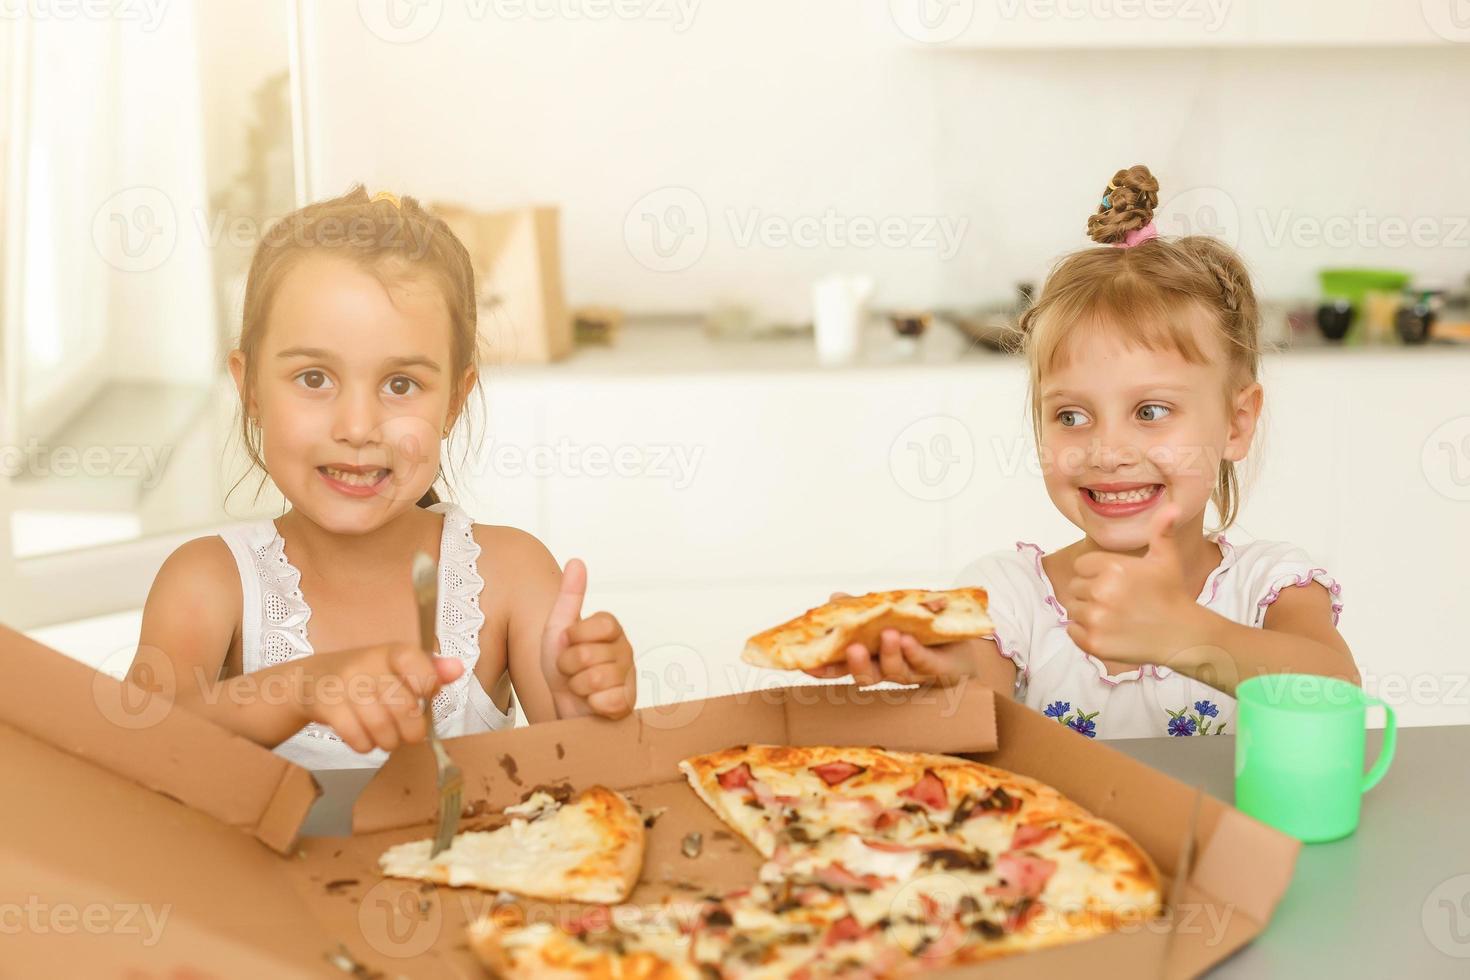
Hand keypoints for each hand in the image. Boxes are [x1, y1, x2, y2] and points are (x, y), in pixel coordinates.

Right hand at [292, 642, 462, 753]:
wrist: (311, 679)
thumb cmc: (365, 676)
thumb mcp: (397, 667)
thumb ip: (430, 670)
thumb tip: (457, 669)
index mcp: (391, 652)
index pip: (415, 662)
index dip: (426, 683)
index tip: (425, 696)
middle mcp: (367, 664)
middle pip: (403, 706)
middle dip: (412, 730)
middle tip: (410, 733)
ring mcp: (344, 684)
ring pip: (381, 726)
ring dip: (389, 741)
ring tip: (388, 737)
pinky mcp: (326, 706)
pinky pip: (357, 738)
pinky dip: (365, 745)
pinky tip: (365, 738)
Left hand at [540, 559, 636, 719]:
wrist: (562, 708)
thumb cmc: (562, 669)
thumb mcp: (558, 629)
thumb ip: (570, 596)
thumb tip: (577, 560)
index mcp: (612, 630)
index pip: (601, 623)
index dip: (575, 637)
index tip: (568, 644)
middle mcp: (626, 650)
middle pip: (590, 654)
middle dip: (569, 666)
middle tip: (571, 671)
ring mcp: (629, 678)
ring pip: (596, 679)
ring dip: (578, 687)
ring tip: (580, 687)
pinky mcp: (628, 705)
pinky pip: (607, 701)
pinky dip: (591, 705)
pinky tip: (592, 704)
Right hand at [802, 594, 977, 686]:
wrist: (963, 641)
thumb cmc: (918, 629)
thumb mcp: (887, 613)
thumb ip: (860, 608)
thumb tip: (834, 598)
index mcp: (871, 657)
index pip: (843, 666)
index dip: (824, 667)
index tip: (806, 664)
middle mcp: (887, 669)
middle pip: (867, 676)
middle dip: (857, 665)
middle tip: (853, 649)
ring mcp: (912, 671)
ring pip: (895, 671)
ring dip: (890, 653)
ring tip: (889, 634)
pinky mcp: (937, 669)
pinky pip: (923, 663)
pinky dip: (914, 652)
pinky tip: (908, 640)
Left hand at [1065, 504, 1205, 664]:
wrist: (1183, 635)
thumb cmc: (1172, 594)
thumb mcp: (1167, 558)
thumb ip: (1161, 531)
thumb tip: (1172, 507)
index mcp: (1113, 567)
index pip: (1081, 566)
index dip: (1096, 574)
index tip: (1116, 582)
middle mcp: (1101, 591)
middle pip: (1076, 588)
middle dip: (1092, 593)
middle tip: (1119, 601)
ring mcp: (1096, 619)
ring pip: (1073, 610)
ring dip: (1088, 613)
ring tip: (1115, 616)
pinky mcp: (1093, 643)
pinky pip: (1072, 631)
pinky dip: (1084, 632)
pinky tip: (1108, 631)